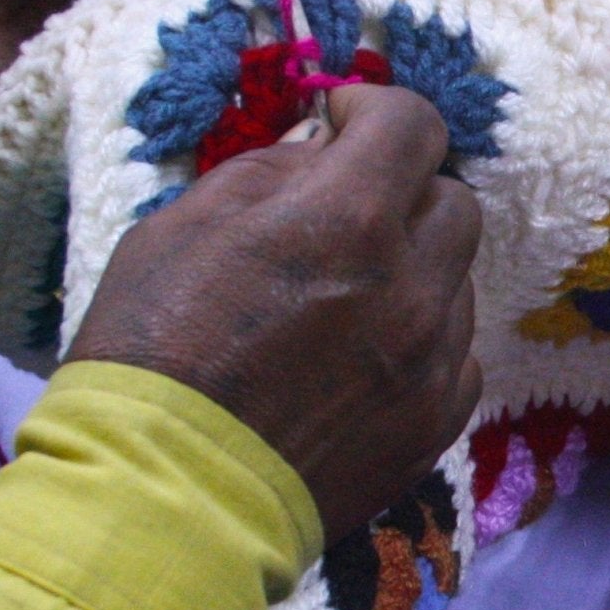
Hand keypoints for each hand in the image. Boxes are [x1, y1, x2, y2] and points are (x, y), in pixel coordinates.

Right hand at [66, 84, 482, 540]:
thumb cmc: (150, 354)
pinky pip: (458, 357)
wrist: (166, 498)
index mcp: (346, 220)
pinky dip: (423, 344)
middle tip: (347, 214)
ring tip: (344, 300)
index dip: (376, 111)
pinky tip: (363, 361)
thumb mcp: (179, 227)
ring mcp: (432, 362)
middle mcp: (411, 287)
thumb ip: (268, 176)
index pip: (414, 125)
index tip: (343, 125)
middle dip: (405, 193)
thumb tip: (323, 154)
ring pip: (459, 282)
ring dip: (414, 271)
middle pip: (454, 203)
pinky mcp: (435, 424)